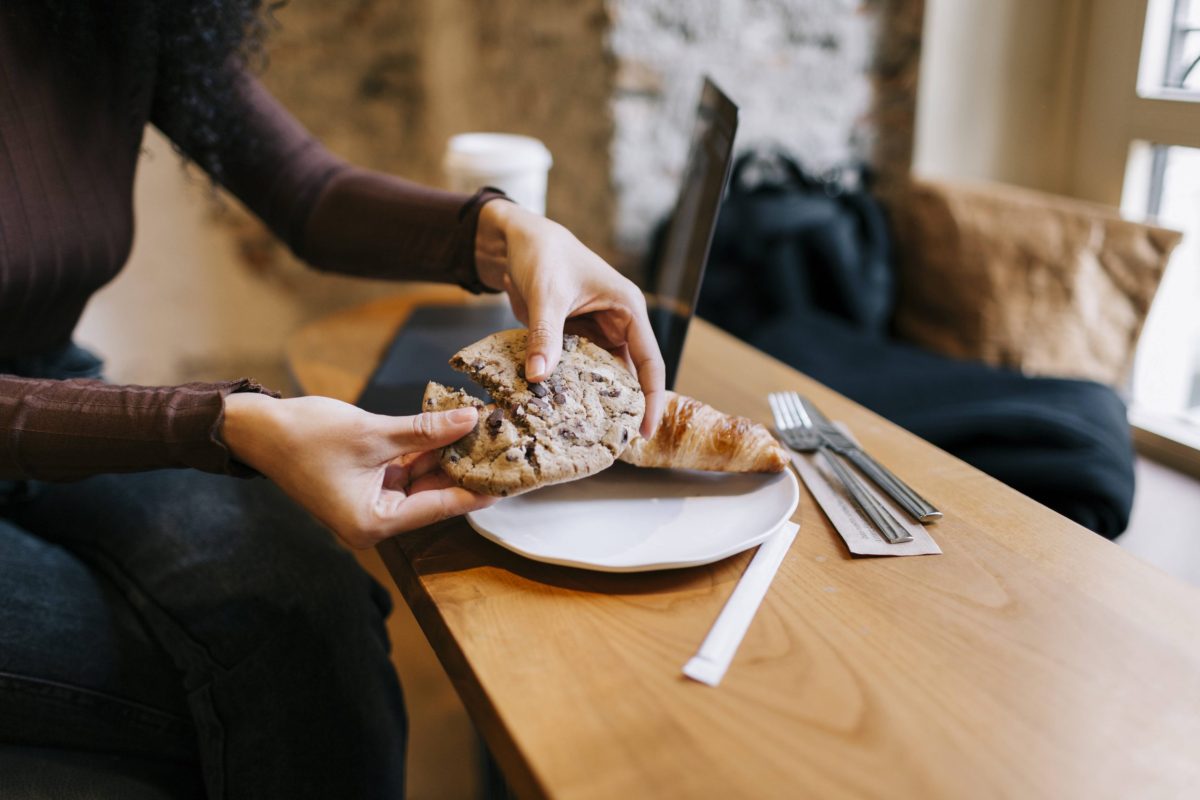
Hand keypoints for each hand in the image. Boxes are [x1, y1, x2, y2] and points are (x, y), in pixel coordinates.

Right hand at [221, 393, 495, 548]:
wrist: (257, 430)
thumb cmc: (306, 436)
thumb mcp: (374, 433)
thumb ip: (425, 431)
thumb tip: (470, 420)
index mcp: (373, 523)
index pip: (438, 508)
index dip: (477, 491)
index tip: (511, 481)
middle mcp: (374, 522)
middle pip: (433, 498)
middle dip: (465, 471)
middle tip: (504, 451)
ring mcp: (370, 503)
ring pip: (422, 483)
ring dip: (447, 459)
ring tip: (485, 436)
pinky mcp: (366, 485)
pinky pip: (405, 472)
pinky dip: (426, 454)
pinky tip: (453, 432)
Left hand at [475, 201, 665, 437]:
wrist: (513, 240)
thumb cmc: (541, 255)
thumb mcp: (546, 295)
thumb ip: (545, 335)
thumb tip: (539, 377)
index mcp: (628, 309)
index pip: (651, 361)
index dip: (652, 398)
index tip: (643, 431)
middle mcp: (618, 323)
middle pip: (630, 373)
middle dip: (624, 406)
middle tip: (614, 443)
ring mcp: (596, 331)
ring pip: (604, 374)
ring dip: (596, 400)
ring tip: (589, 435)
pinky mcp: (574, 337)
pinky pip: (579, 369)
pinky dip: (572, 388)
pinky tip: (563, 412)